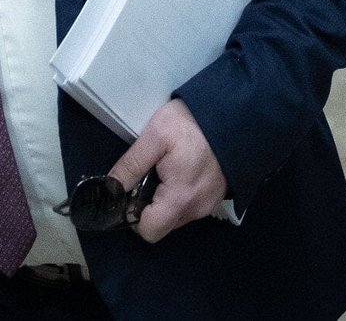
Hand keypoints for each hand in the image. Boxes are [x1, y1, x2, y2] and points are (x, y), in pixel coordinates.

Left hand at [107, 98, 227, 243]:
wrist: (235, 114)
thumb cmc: (191, 124)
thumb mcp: (154, 137)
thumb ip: (131, 165)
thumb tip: (110, 188)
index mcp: (180, 199)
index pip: (148, 231)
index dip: (131, 215)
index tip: (127, 191)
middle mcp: (197, 210)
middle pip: (161, 224)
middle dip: (146, 205)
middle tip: (145, 174)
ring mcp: (209, 204)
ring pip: (175, 215)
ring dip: (163, 199)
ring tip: (163, 168)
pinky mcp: (216, 196)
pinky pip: (189, 205)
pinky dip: (178, 194)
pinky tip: (178, 169)